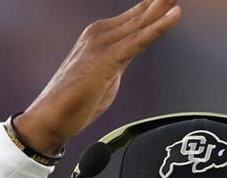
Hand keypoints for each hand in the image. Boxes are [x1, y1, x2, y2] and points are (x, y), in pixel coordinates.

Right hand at [14, 0, 181, 154]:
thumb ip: (122, 58)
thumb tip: (134, 50)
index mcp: (100, 35)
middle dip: (163, 0)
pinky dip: (158, 28)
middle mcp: (101, 34)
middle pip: (142, 13)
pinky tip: (175, 15)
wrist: (51, 117)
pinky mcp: (107, 59)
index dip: (157, 4)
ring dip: (164, 5)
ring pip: (142, 22)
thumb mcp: (107, 74)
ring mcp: (103, 44)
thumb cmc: (76, 101)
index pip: (136, 16)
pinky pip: (139, 41)